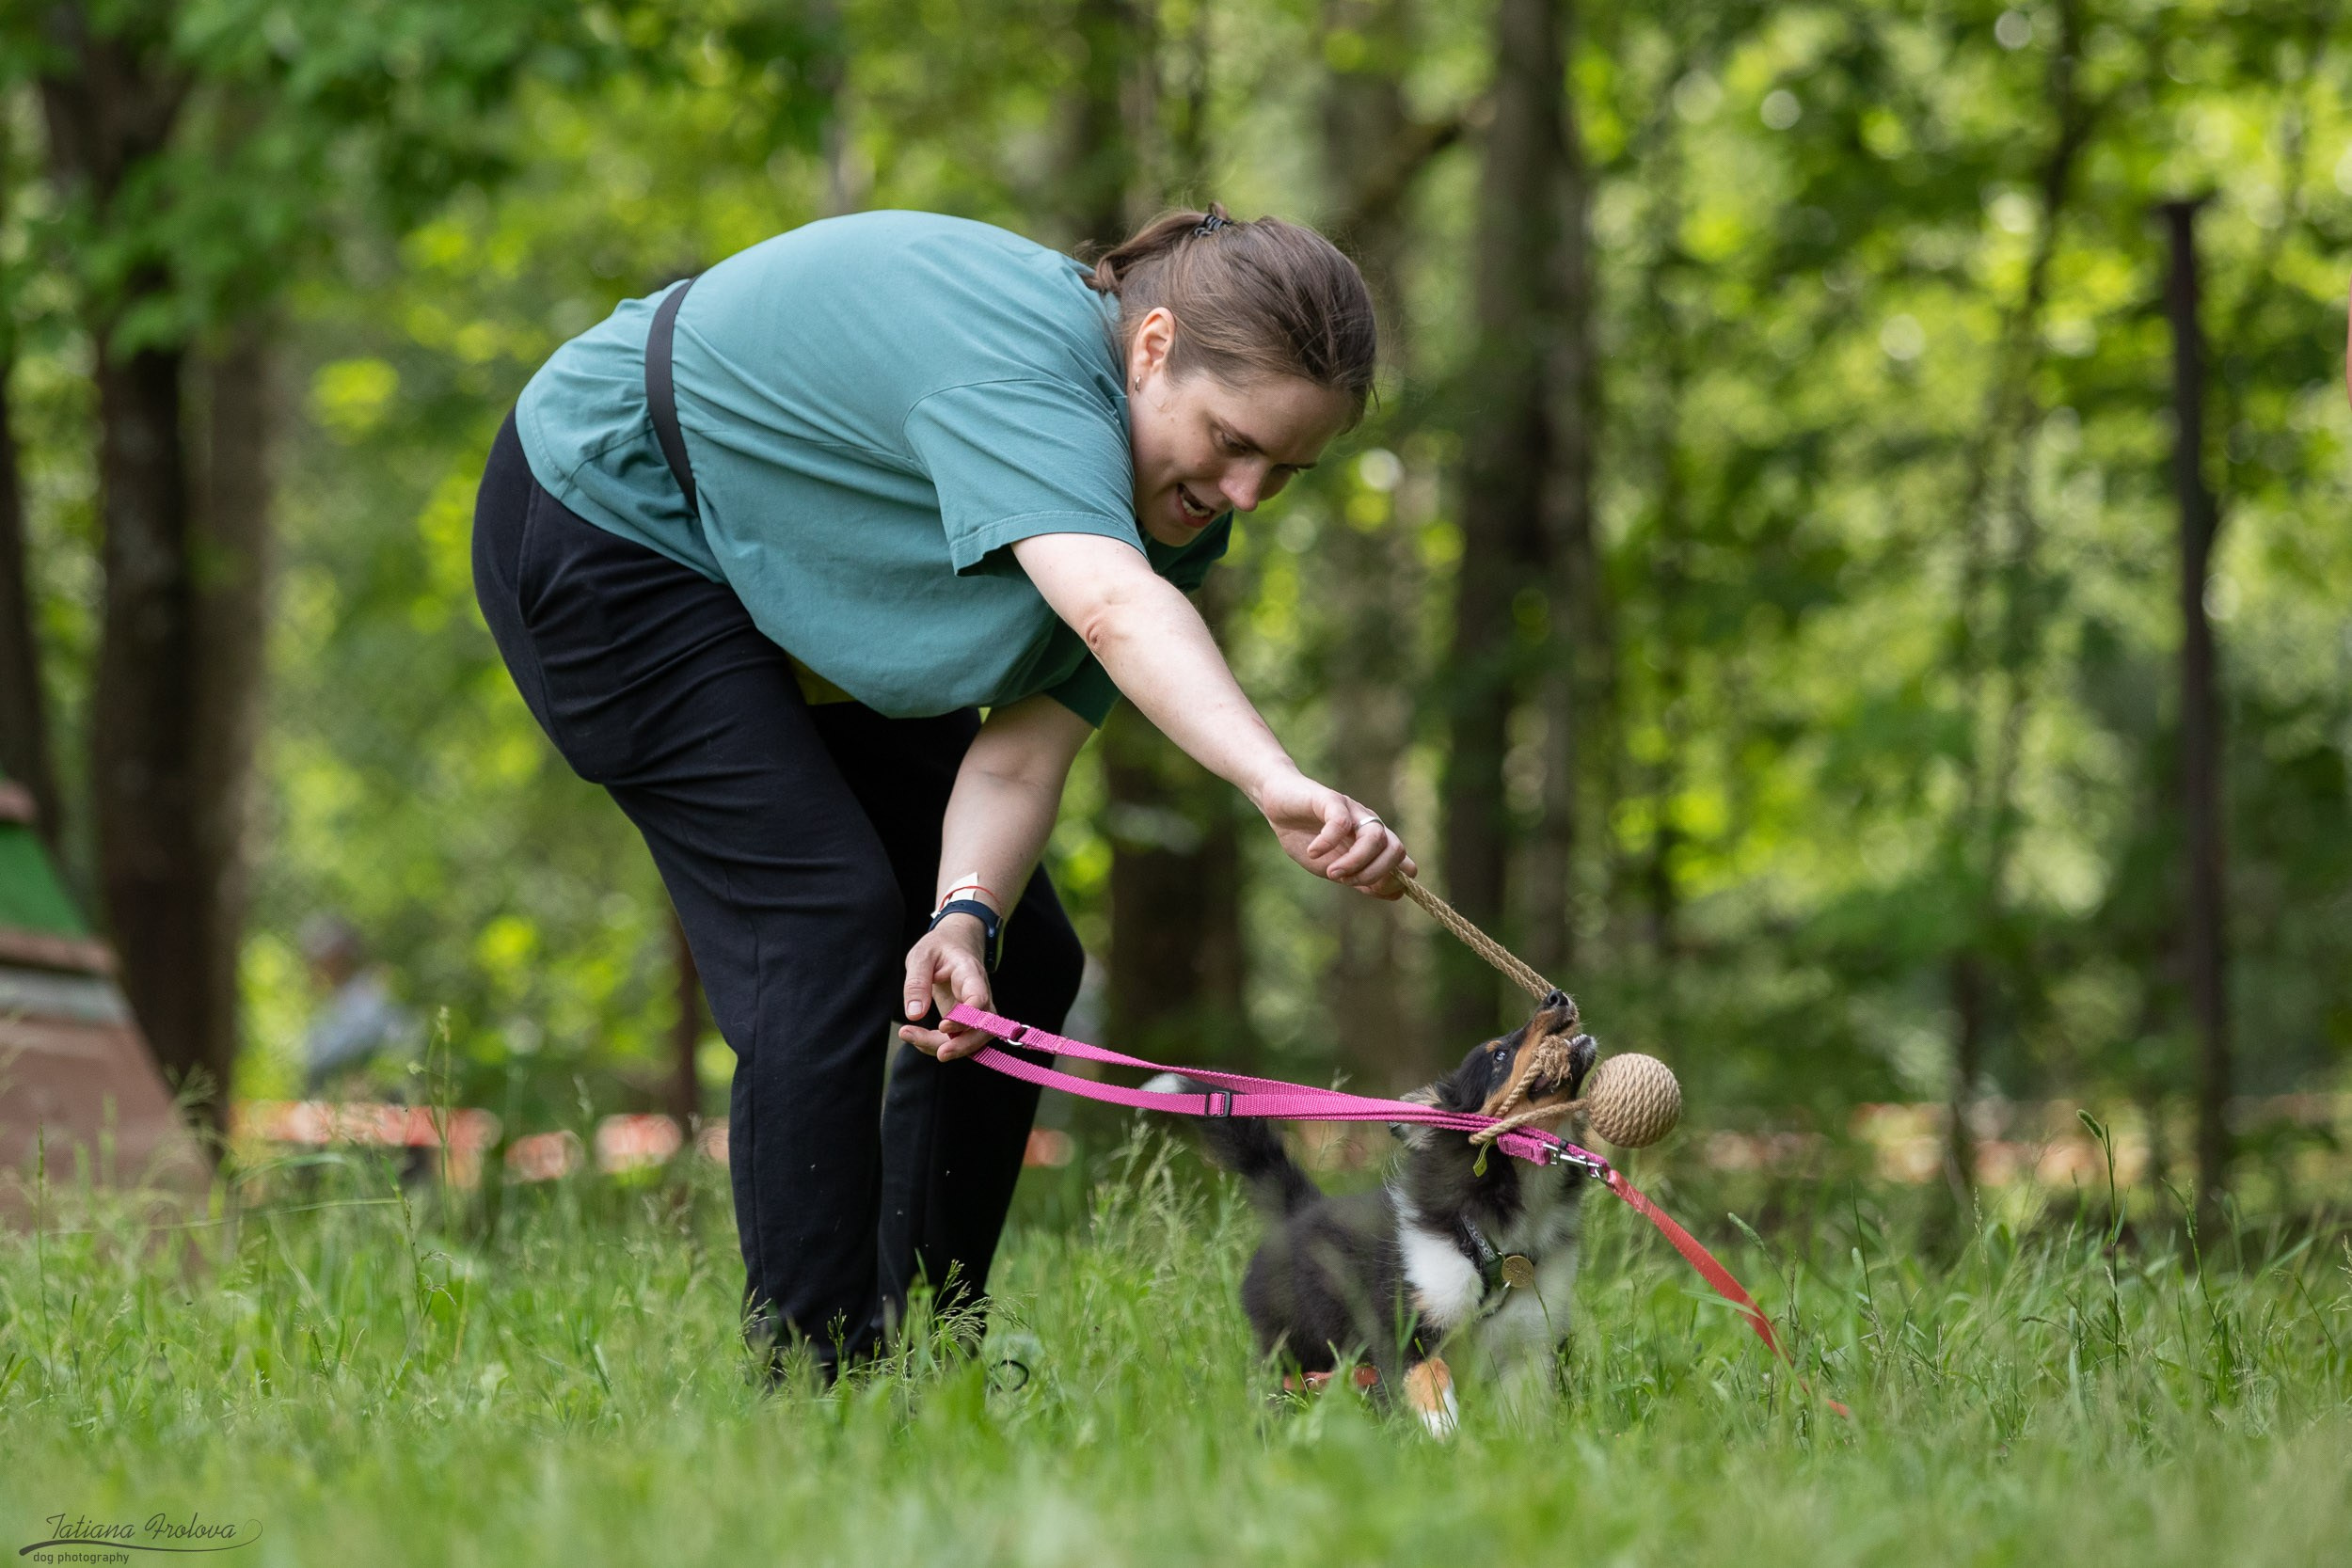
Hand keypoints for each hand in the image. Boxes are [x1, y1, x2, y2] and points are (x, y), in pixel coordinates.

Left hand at [898, 915, 993, 1060]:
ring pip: (975, 1038)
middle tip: (939, 1053)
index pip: (979, 999)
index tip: (943, 1026)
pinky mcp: (967, 1020)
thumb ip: (916, 983)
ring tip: (914, 1038)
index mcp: (969, 973)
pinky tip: (917, 1038)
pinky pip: (962, 1038)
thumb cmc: (939, 947)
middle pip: (984, 1027)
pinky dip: (941, 1044)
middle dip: (964, 1045)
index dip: (966, 1018)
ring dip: (950, 1047)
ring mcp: (976, 1009)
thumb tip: (914, 1015)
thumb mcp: (921, 956)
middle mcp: (980, 993)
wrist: (955, 943)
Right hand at [1252, 771, 1414, 897]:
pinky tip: (1313, 852)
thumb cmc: (1305, 837)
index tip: (1366, 890)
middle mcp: (1369, 824)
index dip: (1391, 881)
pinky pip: (1340, 822)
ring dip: (1355, 862)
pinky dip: (1328, 842)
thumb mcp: (1334, 866)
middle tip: (1345, 882)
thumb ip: (1360, 878)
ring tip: (1331, 871)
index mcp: (1373, 841)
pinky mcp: (1331, 799)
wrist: (1278, 805)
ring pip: (1374, 837)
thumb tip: (1394, 893)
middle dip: (1375, 873)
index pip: (1401, 861)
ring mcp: (1353, 810)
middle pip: (1395, 849)